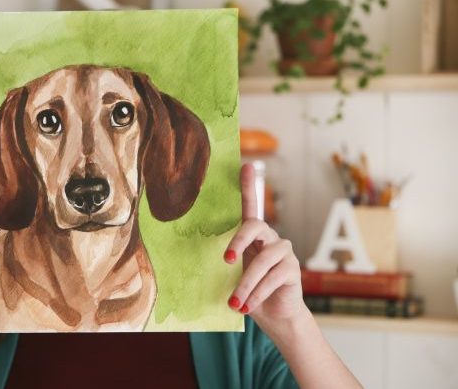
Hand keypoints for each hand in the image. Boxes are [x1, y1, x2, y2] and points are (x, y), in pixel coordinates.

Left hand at [224, 163, 304, 325]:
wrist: (274, 316)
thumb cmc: (246, 291)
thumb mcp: (231, 274)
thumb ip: (222, 262)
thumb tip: (189, 257)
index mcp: (253, 235)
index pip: (251, 206)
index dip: (249, 186)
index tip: (246, 166)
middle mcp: (270, 237)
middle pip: (254, 226)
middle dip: (238, 241)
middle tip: (226, 259)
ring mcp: (283, 251)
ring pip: (262, 260)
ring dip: (245, 283)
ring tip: (234, 302)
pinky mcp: (292, 268)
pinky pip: (272, 278)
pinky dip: (256, 294)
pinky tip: (246, 307)